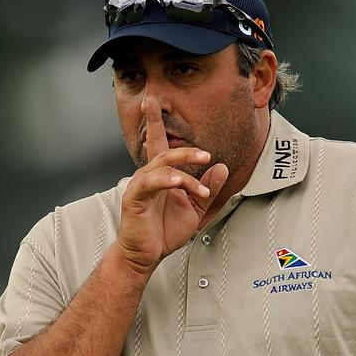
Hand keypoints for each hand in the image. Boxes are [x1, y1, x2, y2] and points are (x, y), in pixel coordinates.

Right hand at [117, 95, 228, 274]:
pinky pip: (151, 183)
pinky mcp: (134, 198)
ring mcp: (140, 185)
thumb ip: (207, 188)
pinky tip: (179, 183)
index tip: (153, 100)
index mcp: (161, 175)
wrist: (147, 255)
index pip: (159, 143)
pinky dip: (166, 180)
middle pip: (161, 148)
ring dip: (183, 168)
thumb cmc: (165, 231)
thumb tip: (221, 167)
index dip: (155, 121)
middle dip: (183, 148)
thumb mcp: (195, 209)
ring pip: (161, 165)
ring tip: (200, 184)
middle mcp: (149, 175)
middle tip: (206, 154)